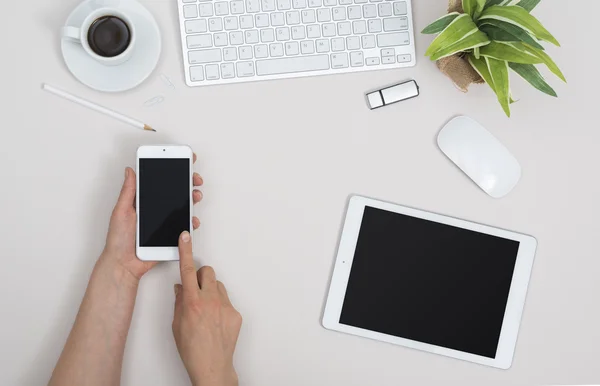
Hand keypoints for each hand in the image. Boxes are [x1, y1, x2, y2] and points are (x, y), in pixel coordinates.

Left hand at [101, 154, 204, 280]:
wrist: (124, 264)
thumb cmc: (118, 240)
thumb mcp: (121, 211)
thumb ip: (128, 191)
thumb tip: (130, 170)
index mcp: (143, 200)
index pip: (159, 181)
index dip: (170, 169)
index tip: (181, 160)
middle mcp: (155, 209)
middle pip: (175, 191)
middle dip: (188, 181)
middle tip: (194, 178)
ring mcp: (164, 221)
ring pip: (183, 206)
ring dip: (192, 198)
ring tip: (195, 195)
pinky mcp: (171, 234)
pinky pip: (184, 225)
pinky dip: (191, 221)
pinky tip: (192, 218)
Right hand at [173, 231, 241, 385]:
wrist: (212, 366)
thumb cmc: (192, 349)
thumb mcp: (177, 325)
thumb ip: (179, 302)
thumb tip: (181, 288)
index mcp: (192, 303)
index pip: (187, 270)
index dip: (186, 251)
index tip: (185, 236)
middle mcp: (210, 301)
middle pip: (207, 272)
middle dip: (200, 275)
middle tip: (196, 288)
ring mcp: (225, 306)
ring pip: (218, 285)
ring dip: (211, 290)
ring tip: (206, 308)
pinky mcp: (235, 313)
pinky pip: (226, 300)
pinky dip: (220, 305)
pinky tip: (215, 320)